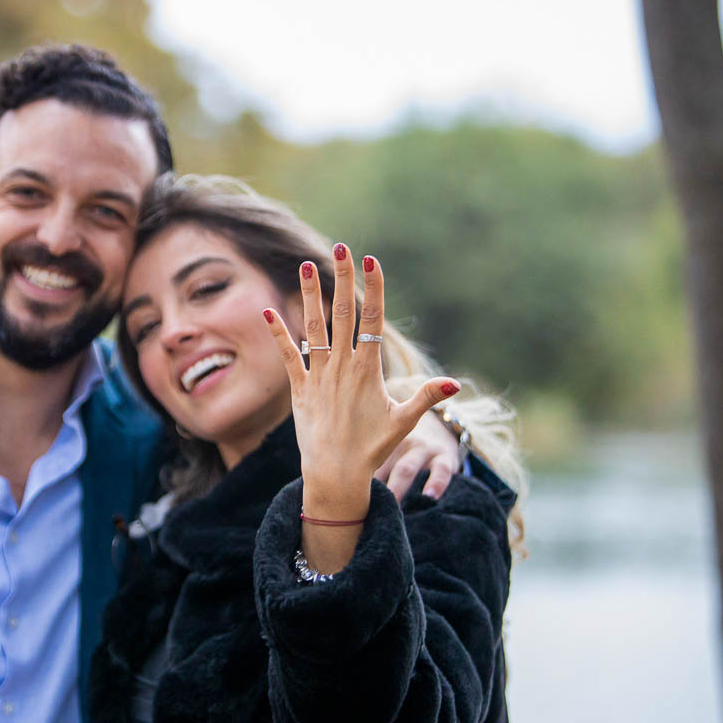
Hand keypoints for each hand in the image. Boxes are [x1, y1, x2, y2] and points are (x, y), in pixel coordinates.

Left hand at [262, 244, 460, 522]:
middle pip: (343, 314)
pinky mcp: (300, 389)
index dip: (372, 288)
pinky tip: (267, 311)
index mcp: (368, 370)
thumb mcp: (403, 422)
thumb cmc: (372, 448)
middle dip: (342, 279)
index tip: (371, 261)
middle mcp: (342, 367)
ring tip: (305, 267)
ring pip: (314, 328)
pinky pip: (288, 356)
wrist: (335, 474)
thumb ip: (426, 397)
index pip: (372, 320)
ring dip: (309, 297)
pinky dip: (278, 335)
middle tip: (341, 247)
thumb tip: (455, 383)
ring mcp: (319, 377)